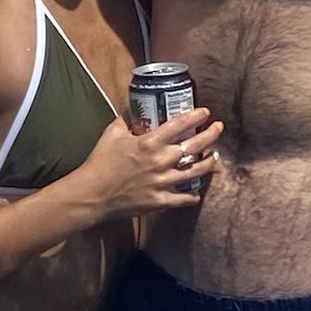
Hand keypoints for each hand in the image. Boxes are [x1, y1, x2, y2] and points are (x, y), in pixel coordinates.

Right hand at [71, 107, 224, 221]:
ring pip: (195, 171)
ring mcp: (162, 182)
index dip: (196, 116)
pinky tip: (197, 192)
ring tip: (215, 157)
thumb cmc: (100, 162)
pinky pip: (183, 198)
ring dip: (208, 163)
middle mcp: (160, 160)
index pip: (180, 124)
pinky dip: (192, 196)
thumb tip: (132, 110)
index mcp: (149, 142)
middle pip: (195, 146)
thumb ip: (125, 120)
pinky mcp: (160, 201)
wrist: (92, 194)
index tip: (205, 112)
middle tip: (218, 128)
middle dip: (211, 135)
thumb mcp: (112, 133)